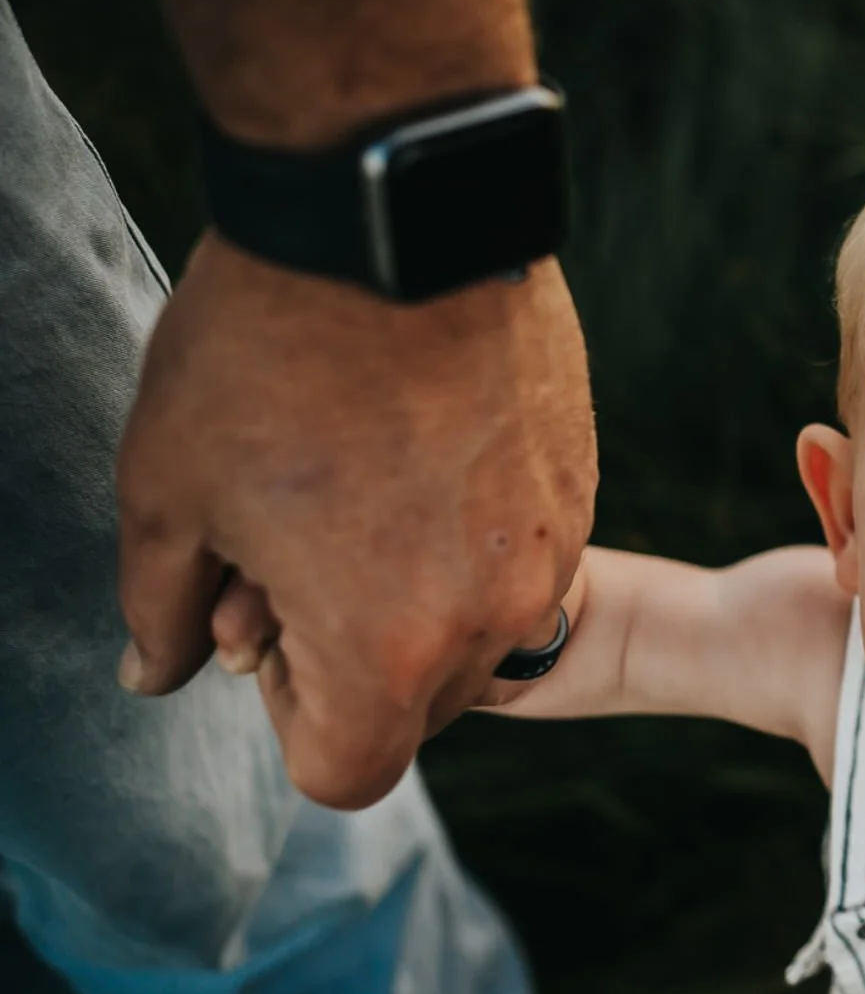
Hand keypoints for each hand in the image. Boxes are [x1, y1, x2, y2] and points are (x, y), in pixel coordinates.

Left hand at [117, 231, 595, 806]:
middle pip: (421, 705)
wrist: (393, 219)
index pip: (346, 773)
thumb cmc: (264, 356)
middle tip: (292, 548)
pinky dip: (466, 533)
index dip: (287, 720)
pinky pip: (521, 553)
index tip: (259, 634)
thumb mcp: (169, 491)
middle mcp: (491, 617)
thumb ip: (161, 609)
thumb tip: (155, 676)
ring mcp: (550, 548)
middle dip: (353, 657)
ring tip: (354, 487)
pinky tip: (412, 443)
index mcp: (386, 649)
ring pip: (477, 628)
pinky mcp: (580, 480)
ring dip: (414, 594)